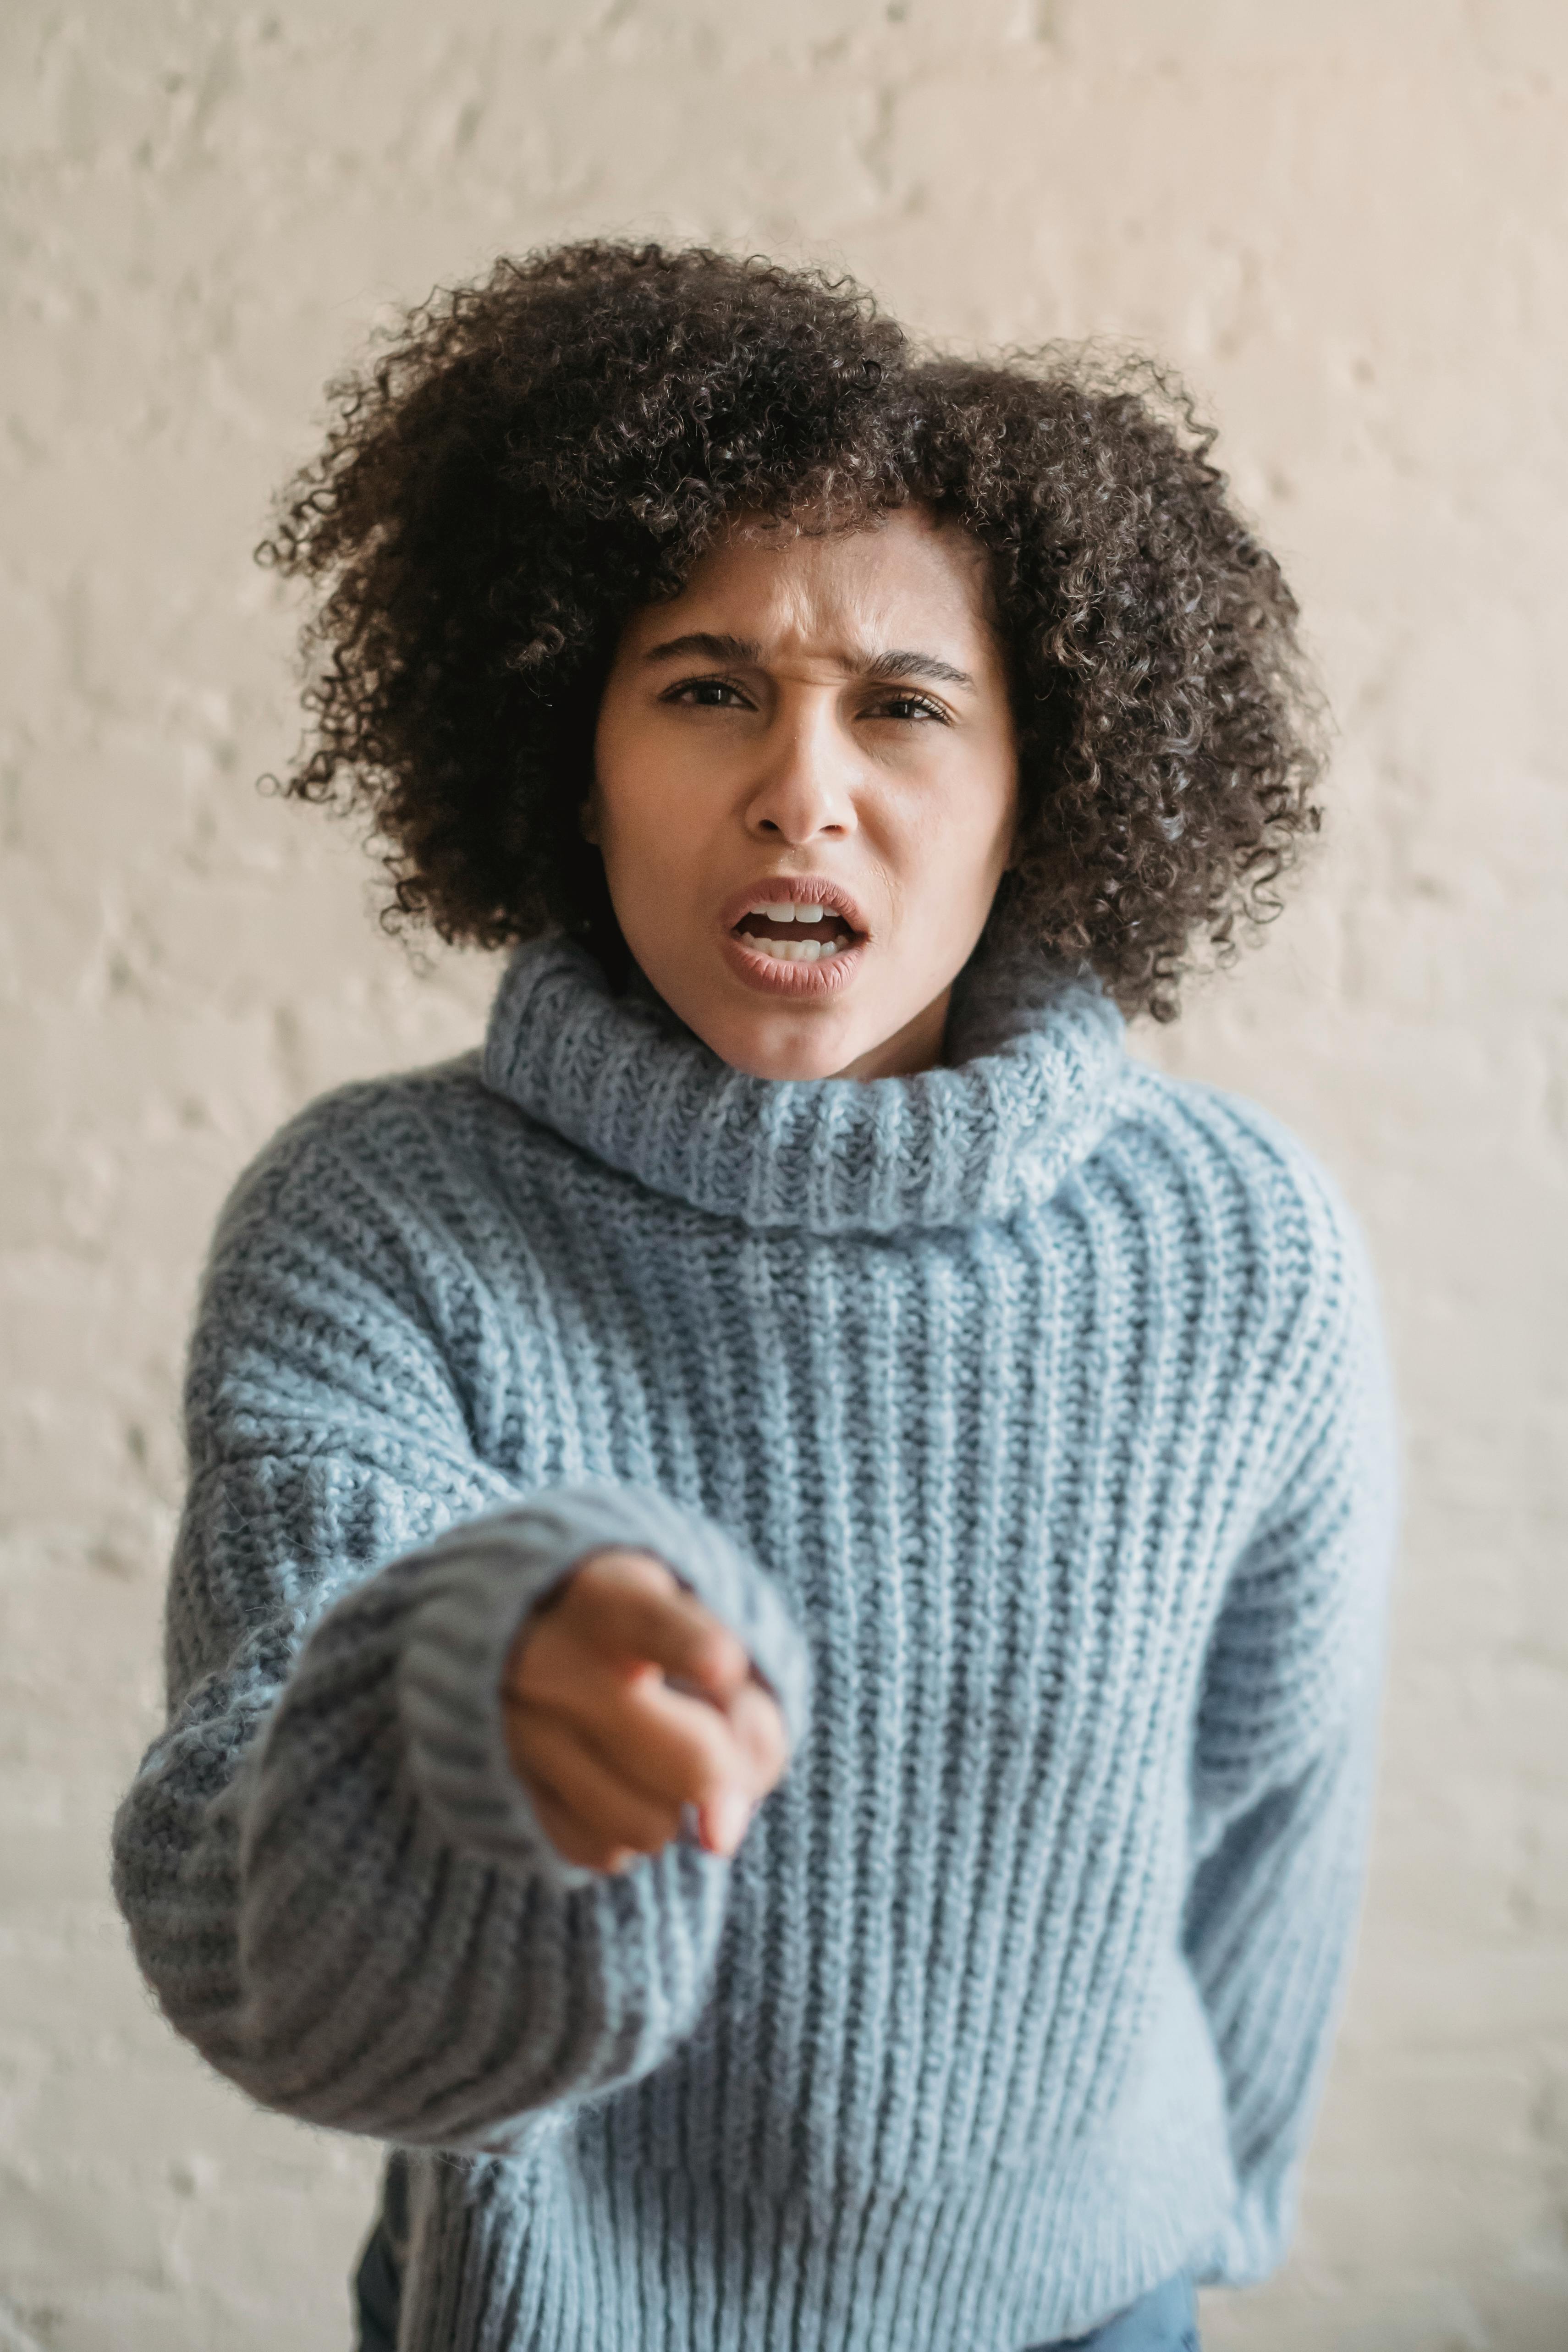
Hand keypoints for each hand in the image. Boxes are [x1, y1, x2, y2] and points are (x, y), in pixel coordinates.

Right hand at [501, 1546, 789, 1874]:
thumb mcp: (704, 1633)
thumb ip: (749, 1715)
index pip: (650, 1623)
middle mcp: (548, 1660)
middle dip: (722, 1770)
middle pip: (686, 1756)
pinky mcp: (506, 1788)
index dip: (693, 1647)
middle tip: (718, 1753)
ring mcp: (518, 1729)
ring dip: (675, 1808)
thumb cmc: (646, 1637)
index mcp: (605, 1596)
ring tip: (657, 1763)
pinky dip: (626, 1833)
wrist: (520, 1635)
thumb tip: (720, 1837)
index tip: (725, 1664)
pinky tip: (615, 1784)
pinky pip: (603, 1850)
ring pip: (648, 1822)